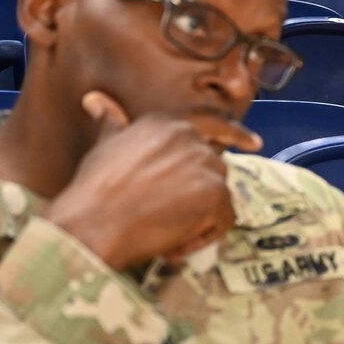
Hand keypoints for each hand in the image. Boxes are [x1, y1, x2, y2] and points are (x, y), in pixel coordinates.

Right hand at [42, 91, 261, 270]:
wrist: (90, 223)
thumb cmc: (93, 191)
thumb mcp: (104, 147)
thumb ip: (112, 122)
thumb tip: (95, 98)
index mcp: (167, 123)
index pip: (212, 124)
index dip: (235, 134)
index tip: (253, 143)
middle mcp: (191, 137)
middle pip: (213, 167)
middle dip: (197, 193)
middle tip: (165, 215)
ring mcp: (205, 164)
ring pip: (219, 194)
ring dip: (197, 217)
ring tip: (162, 231)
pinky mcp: (215, 194)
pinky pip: (224, 221)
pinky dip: (203, 237)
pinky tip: (174, 245)